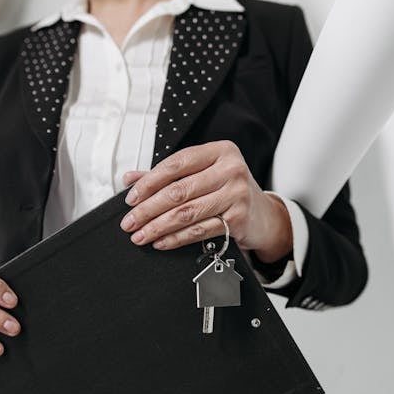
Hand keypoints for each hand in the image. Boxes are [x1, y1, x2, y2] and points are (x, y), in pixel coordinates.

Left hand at [119, 140, 291, 262]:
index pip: (176, 164)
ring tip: (140, 235)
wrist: (263, 215)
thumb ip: (168, 175)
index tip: (131, 198)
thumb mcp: (203, 174)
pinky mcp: (238, 219)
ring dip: (158, 227)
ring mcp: (236, 194)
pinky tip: (161, 242)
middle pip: (179, 191)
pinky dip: (176, 238)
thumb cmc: (229, 190)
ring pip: (187, 213)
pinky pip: (199, 230)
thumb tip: (130, 179)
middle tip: (130, 222)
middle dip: (148, 209)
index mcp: (219, 151)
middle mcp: (230, 169)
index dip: (149, 182)